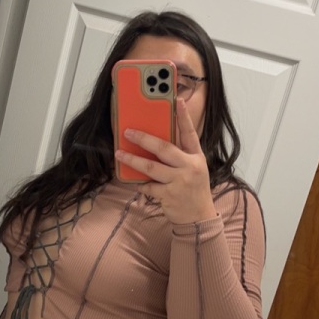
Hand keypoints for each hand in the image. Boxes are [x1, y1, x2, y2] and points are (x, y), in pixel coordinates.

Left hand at [115, 98, 216, 224]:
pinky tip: (134, 182)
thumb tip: (156, 143)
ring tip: (119, 154)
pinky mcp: (169, 196)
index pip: (190, 133)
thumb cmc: (193, 191)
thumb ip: (180, 156)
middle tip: (128, 132)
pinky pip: (148, 186)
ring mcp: (179, 182)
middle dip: (144, 139)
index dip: (184, 116)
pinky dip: (140, 184)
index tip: (178, 100)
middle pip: (164, 148)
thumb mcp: (194, 170)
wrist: (199, 218)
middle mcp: (190, 167)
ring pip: (151, 167)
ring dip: (133, 160)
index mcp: (196, 157)